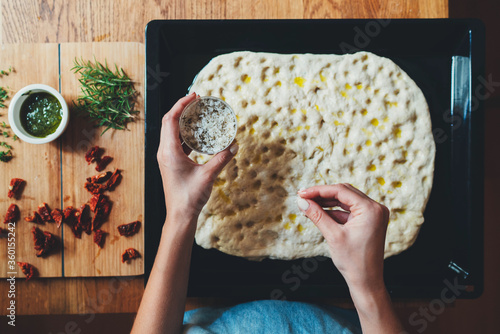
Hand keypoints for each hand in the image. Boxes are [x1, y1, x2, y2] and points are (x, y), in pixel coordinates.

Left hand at [157, 93, 237, 225]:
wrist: (180, 216)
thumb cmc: (189, 198)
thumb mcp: (208, 176)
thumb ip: (221, 159)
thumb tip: (234, 145)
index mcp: (169, 152)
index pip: (170, 120)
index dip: (181, 105)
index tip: (194, 96)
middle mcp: (164, 152)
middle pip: (169, 122)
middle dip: (182, 109)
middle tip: (197, 101)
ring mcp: (167, 158)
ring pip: (172, 132)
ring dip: (184, 122)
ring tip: (198, 114)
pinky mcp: (171, 164)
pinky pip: (176, 143)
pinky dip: (186, 135)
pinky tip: (198, 135)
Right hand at [297, 184, 388, 290]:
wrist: (367, 282)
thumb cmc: (353, 261)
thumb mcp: (333, 235)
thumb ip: (317, 215)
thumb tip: (301, 201)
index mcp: (371, 209)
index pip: (341, 191)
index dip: (319, 190)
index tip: (302, 193)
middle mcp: (376, 208)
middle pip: (344, 193)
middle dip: (322, 195)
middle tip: (302, 196)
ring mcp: (374, 214)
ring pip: (346, 201)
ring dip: (326, 203)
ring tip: (307, 205)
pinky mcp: (369, 221)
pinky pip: (349, 211)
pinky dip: (334, 212)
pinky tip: (318, 213)